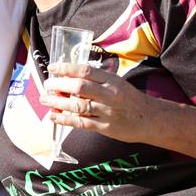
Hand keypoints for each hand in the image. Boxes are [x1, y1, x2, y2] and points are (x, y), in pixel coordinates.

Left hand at [39, 62, 153, 142]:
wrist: (150, 119)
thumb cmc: (129, 99)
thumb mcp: (117, 83)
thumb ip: (97, 80)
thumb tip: (68, 77)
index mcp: (112, 81)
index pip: (86, 71)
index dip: (66, 68)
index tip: (52, 67)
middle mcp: (109, 95)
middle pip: (80, 87)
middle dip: (59, 84)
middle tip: (47, 84)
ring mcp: (107, 112)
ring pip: (77, 105)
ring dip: (58, 102)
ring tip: (45, 99)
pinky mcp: (105, 127)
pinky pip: (81, 123)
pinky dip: (65, 119)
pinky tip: (53, 116)